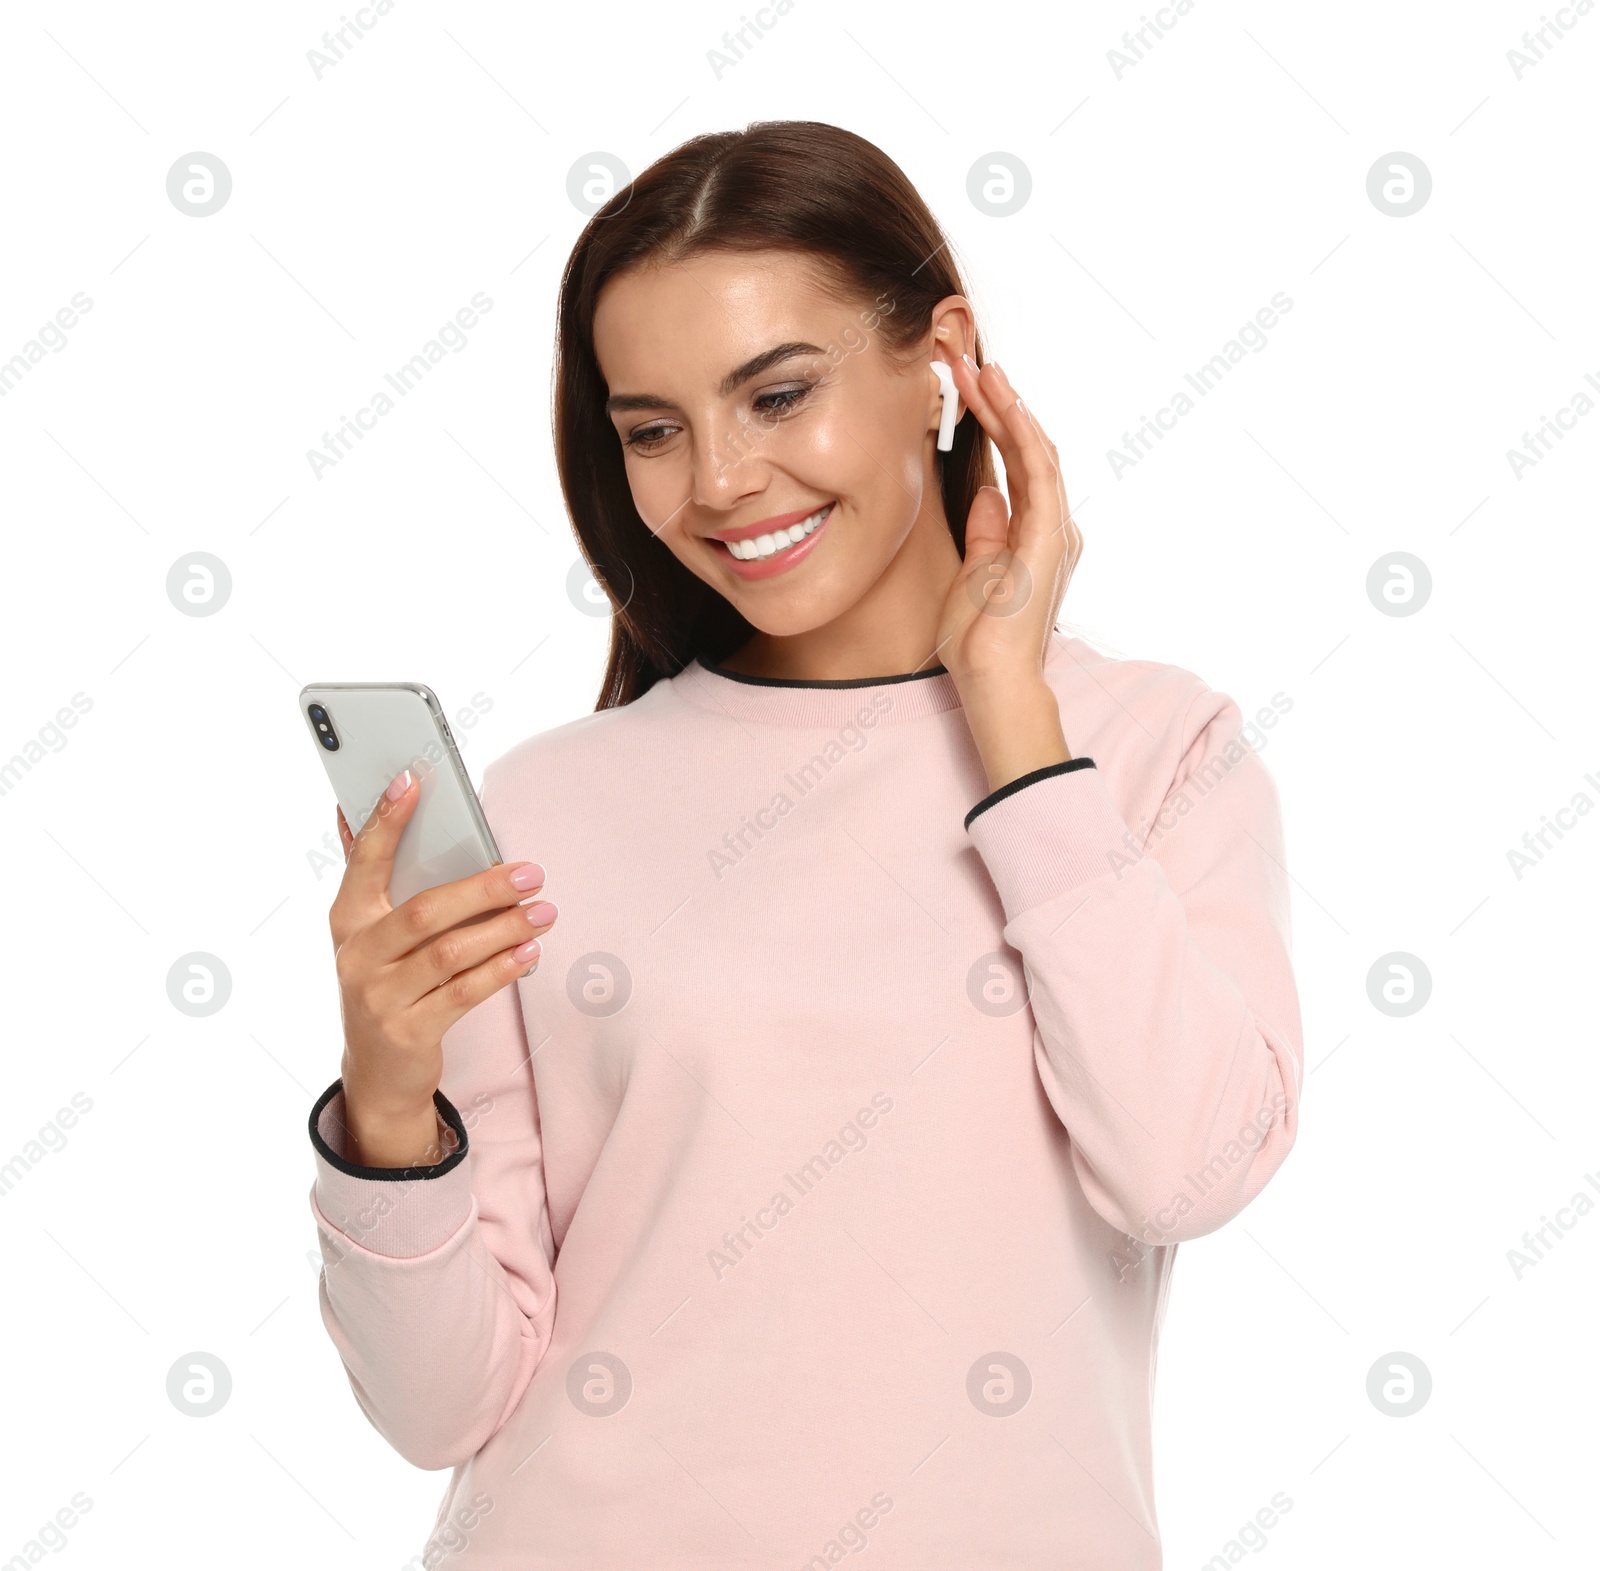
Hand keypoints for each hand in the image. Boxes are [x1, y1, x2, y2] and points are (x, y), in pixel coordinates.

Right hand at [328, 774, 556, 1166]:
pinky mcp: (409, 1032)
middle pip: (425, 911)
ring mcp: (379, 997)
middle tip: (530, 872)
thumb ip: (371, 877)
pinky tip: (529, 952)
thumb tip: (351, 811)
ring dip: (504, 929)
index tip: (413, 779)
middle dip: (482, 888)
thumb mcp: (370, 934)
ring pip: (451, 953)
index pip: (365, 859)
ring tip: (543, 912)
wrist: (378, 1072)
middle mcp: (356, 956)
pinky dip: (501, 970)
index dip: (387, 819)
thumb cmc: (387, 982)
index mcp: (347, 919)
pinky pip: (464, 993)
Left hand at [935, 357, 1082, 787]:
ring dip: (1009, 407)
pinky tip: (1005, 404)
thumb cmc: (980, 638)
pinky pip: (1039, 473)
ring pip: (1037, 451)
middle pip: (1029, 449)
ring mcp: (1054, 530)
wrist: (991, 677)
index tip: (966, 388)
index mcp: (1034, 533)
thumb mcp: (974, 572)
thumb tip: (987, 493)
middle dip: (1000, 403)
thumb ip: (987, 530)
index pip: (1015, 463)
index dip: (994, 422)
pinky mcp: (1049, 537)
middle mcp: (1051, 526)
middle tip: (968, 361)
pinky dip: (1022, 434)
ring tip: (982, 369)